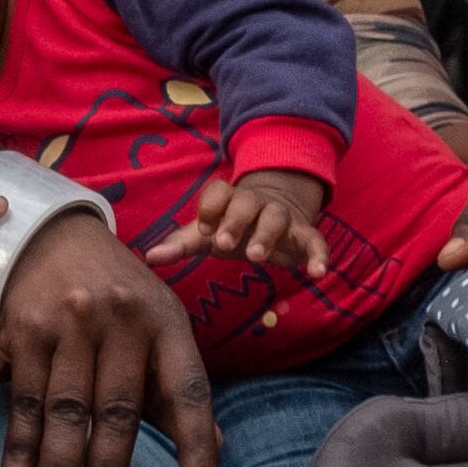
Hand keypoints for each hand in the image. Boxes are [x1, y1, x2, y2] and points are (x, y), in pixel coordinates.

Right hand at [0, 212, 219, 466]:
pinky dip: (16, 447)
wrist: (51, 232)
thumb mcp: (159, 325)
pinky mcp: (26, 326)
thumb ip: (177, 389)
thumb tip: (218, 450)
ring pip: (65, 408)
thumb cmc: (116, 293)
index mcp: (166, 321)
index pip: (188, 390)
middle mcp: (122, 318)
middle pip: (117, 408)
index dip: (196, 445)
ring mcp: (70, 320)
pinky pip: (22, 397)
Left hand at [166, 167, 329, 279]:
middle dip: (235, 221)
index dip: (211, 208)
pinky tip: (317, 273)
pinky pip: (315, 241)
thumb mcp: (207, 235)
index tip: (204, 228)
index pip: (218, 193)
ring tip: (256, 257)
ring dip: (266, 235)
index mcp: (229, 200)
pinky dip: (318, 255)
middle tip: (224, 243)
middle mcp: (256, 203)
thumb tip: (149, 258)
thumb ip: (180, 245)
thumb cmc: (232, 227)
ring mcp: (282, 217)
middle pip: (246, 203)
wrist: (276, 214)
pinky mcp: (304, 235)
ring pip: (276, 217)